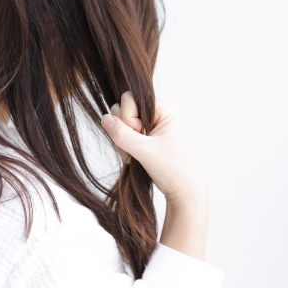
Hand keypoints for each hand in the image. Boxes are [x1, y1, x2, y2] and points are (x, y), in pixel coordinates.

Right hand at [101, 92, 207, 206]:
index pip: (130, 98)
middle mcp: (157, 112)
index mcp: (164, 108)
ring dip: (124, 142)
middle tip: (140, 148)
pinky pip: (124, 135)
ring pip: (120, 124)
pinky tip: (137, 158)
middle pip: (122, 109)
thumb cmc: (173, 169)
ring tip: (140, 155)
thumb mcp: (145, 151)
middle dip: (125, 131)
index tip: (142, 136)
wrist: (183, 190)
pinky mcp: (145, 135)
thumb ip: (122, 135)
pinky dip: (126, 148)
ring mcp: (150, 123)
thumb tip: (104, 119)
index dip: (128, 118)